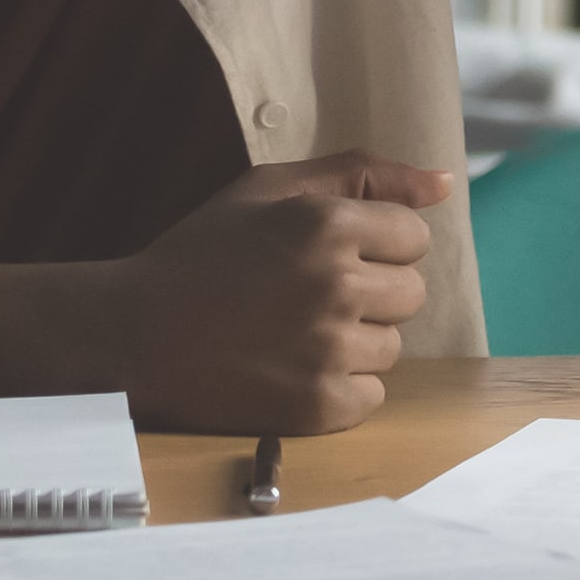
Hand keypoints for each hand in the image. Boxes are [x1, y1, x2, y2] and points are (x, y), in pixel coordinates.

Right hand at [108, 147, 448, 432]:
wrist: (133, 334)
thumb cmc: (204, 251)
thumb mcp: (273, 188)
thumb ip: (363, 174)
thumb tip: (445, 183)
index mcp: (327, 224)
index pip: (414, 237)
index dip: (377, 243)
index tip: (332, 253)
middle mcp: (336, 284)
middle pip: (412, 291)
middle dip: (372, 290)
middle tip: (311, 293)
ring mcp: (327, 349)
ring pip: (394, 345)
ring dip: (358, 339)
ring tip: (298, 331)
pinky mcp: (315, 405)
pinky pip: (372, 395)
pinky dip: (343, 386)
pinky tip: (296, 367)